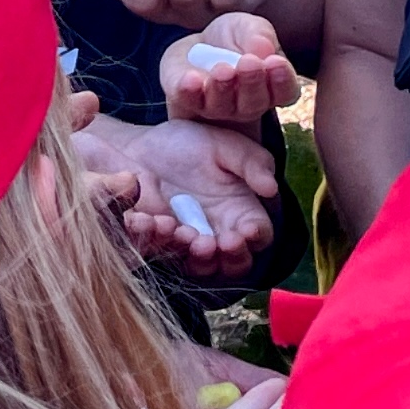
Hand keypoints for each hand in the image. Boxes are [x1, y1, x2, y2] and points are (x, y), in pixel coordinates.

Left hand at [102, 116, 285, 280]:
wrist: (138, 145)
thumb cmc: (187, 142)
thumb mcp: (223, 144)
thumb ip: (251, 163)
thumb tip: (271, 187)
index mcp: (240, 211)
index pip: (259, 235)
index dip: (256, 236)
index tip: (246, 230)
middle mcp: (217, 233)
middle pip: (235, 264)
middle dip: (229, 258)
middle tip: (215, 243)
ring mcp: (186, 243)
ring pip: (199, 266)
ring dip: (194, 256)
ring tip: (184, 233)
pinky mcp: (156, 243)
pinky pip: (158, 252)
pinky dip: (155, 240)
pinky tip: (152, 220)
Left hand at [161, 14, 301, 127]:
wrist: (198, 43)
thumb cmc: (234, 38)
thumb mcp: (250, 27)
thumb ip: (259, 36)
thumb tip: (264, 49)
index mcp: (271, 86)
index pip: (284, 91)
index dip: (282, 79)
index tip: (276, 62)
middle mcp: (247, 105)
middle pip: (254, 103)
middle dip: (252, 82)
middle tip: (249, 63)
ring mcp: (216, 108)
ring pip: (222, 106)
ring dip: (222, 89)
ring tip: (223, 70)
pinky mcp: (187, 101)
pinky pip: (189, 101)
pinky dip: (190, 92)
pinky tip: (191, 79)